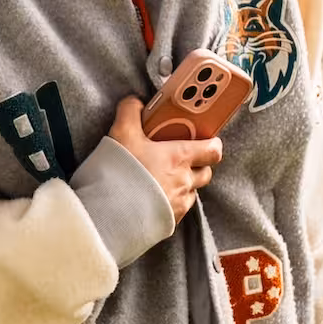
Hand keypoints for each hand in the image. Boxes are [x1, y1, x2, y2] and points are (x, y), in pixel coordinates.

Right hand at [108, 93, 220, 225]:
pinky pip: (178, 211)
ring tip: (164, 181)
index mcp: (180, 157)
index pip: (213, 150)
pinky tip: (154, 199)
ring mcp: (179, 204)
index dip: (212, 145)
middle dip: (199, 166)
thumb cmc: (120, 172)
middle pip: (206, 173)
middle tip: (181, 160)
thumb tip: (135, 101)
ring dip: (184, 186)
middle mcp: (185, 181)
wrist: (109, 213)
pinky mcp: (169, 222)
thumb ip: (130, 112)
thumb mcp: (121, 134)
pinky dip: (171, 204)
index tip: (205, 141)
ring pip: (193, 193)